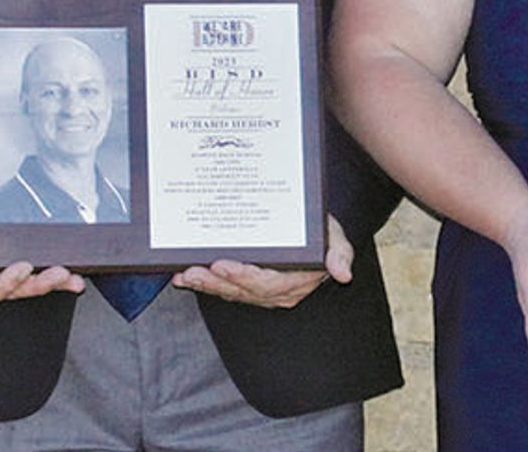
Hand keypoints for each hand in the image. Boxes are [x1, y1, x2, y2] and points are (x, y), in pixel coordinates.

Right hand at [0, 161, 83, 308]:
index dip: (4, 285)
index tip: (22, 268)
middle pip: (11, 289)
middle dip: (36, 285)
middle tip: (57, 273)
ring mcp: (2, 259)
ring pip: (27, 282)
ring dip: (50, 282)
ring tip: (68, 276)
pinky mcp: (17, 249)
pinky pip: (37, 268)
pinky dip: (56, 275)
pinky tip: (72, 275)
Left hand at [173, 215, 352, 308]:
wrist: (317, 236)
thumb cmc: (325, 235)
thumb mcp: (337, 238)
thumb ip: (340, 254)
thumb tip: (343, 273)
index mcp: (296, 282)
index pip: (266, 284)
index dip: (242, 277)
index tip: (221, 265)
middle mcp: (277, 292)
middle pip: (242, 291)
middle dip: (215, 283)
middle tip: (192, 272)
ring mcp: (262, 292)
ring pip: (231, 292)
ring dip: (206, 285)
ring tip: (184, 276)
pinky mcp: (249, 286)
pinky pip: (226, 288)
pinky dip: (206, 283)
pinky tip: (186, 277)